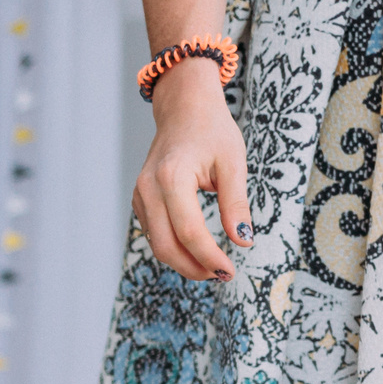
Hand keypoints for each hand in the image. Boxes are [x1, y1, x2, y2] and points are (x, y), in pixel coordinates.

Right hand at [133, 63, 249, 281]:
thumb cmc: (211, 130)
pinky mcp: (139, 201)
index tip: (230, 270)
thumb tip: (243, 240)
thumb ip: (236, 203)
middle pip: (166, 246)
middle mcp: (148, 189)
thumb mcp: (233, 162)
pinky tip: (196, 250)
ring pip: (157, 244)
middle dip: (194, 267)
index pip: (189, 231)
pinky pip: (154, 234)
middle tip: (222, 274)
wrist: (183, 109)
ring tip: (212, 266)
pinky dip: (174, 248)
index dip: (210, 256)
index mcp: (172, 177)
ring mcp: (139, 196)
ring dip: (183, 262)